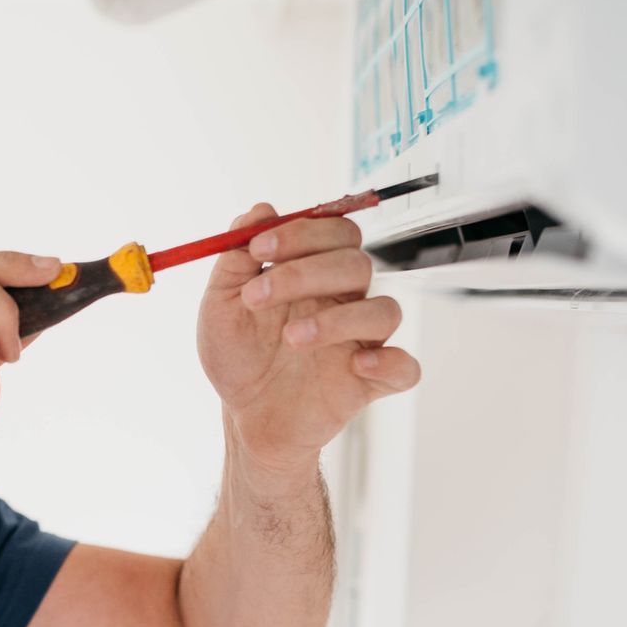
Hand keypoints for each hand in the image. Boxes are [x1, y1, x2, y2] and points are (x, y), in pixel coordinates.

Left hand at [197, 203, 420, 474]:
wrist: (244, 416)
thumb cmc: (238, 356)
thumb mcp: (221, 305)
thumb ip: (235, 258)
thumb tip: (259, 210)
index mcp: (316, 273)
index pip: (332, 232)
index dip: (300, 232)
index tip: (257, 248)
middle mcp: (345, 300)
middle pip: (356, 264)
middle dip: (306, 271)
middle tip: (259, 295)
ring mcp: (361, 341)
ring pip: (384, 310)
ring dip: (337, 319)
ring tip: (291, 340)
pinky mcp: (371, 382)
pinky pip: (405, 367)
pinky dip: (389, 362)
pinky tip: (355, 365)